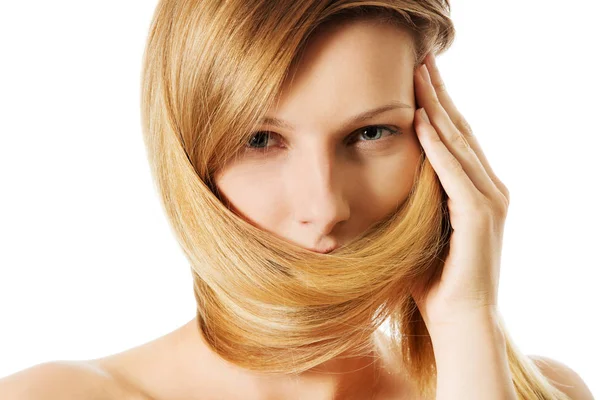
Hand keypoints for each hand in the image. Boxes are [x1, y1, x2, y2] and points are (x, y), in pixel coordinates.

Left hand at [410, 53, 510, 331]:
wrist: (456, 317)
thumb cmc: (431, 276)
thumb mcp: (417, 225)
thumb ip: (412, 196)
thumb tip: (383, 172)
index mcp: (474, 188)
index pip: (454, 137)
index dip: (437, 104)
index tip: (417, 76)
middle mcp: (489, 188)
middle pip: (460, 130)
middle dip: (439, 94)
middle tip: (422, 59)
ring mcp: (489, 201)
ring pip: (459, 144)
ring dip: (438, 108)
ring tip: (420, 75)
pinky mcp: (480, 217)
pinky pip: (456, 174)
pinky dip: (439, 147)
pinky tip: (422, 121)